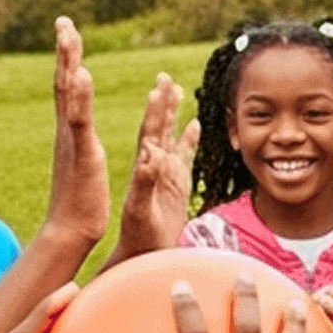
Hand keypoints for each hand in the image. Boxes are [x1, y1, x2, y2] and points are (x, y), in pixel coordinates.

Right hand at [42, 17, 111, 259]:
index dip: (68, 61)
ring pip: (68, 95)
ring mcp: (72, 141)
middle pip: (64, 83)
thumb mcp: (85, 163)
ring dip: (68, 64)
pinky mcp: (82, 154)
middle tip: (64, 21)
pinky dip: (79, 97)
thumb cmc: (81, 203)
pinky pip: (79, 121)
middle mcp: (67, 131)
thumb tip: (76, 134)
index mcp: (72, 132)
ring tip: (69, 34)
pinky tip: (82, 74)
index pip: (69, 90)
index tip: (68, 33)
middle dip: (64, 51)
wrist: (71, 230)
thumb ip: (80, 146)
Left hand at [114, 73, 197, 258]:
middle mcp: (153, 166)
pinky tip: (193, 125)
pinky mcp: (174, 185)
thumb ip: (144, 181)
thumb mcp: (140, 209)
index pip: (150, 131)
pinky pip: (183, 155)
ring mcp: (164, 174)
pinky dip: (188, 139)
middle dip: (162, 102)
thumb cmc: (139, 236)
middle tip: (165, 77)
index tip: (159, 85)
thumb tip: (150, 154)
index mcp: (144, 167)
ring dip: (172, 114)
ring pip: (169, 136)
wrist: (140, 255)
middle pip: (158, 127)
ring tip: (177, 89)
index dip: (156, 108)